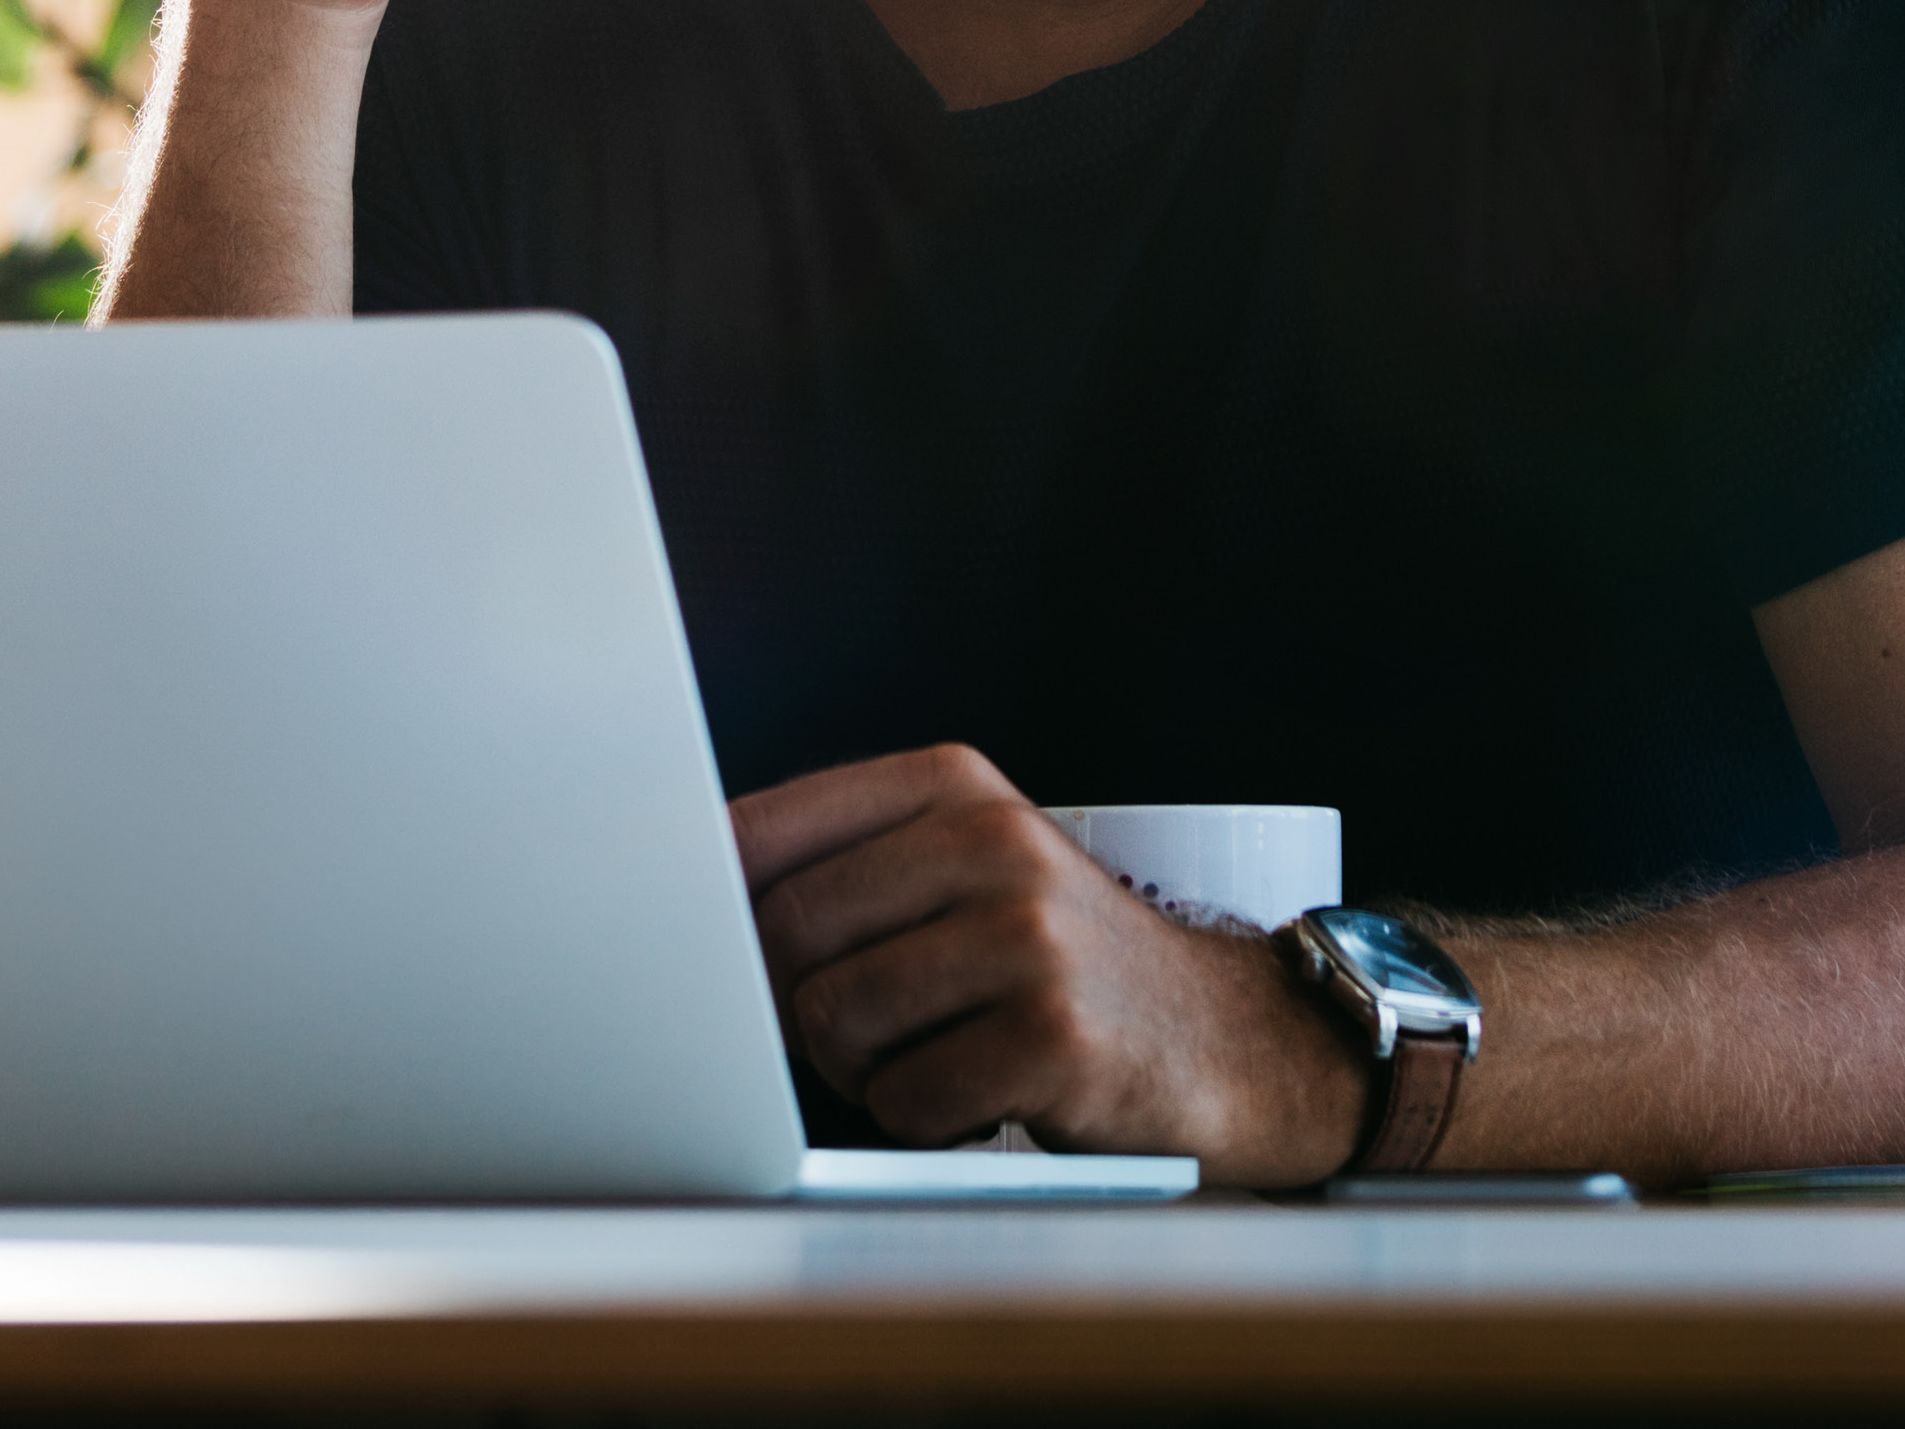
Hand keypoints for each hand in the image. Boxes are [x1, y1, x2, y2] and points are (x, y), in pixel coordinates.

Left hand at [732, 745, 1369, 1185]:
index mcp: (953, 786)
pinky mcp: (1054, 1039)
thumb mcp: (965, 867)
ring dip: (862, 1071)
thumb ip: (840, 865)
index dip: (710, 909)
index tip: (703, 951)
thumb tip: (678, 898)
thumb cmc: (1058, 958)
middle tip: (861, 1025)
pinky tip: (982, 1093)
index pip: (761, 831)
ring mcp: (1029, 938)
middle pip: (783, 936)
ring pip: (834, 1023)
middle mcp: (993, 842)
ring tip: (935, 1053)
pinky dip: (924, 1119)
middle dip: (793, 1007)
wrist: (1226, 1035)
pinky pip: (906, 1101)